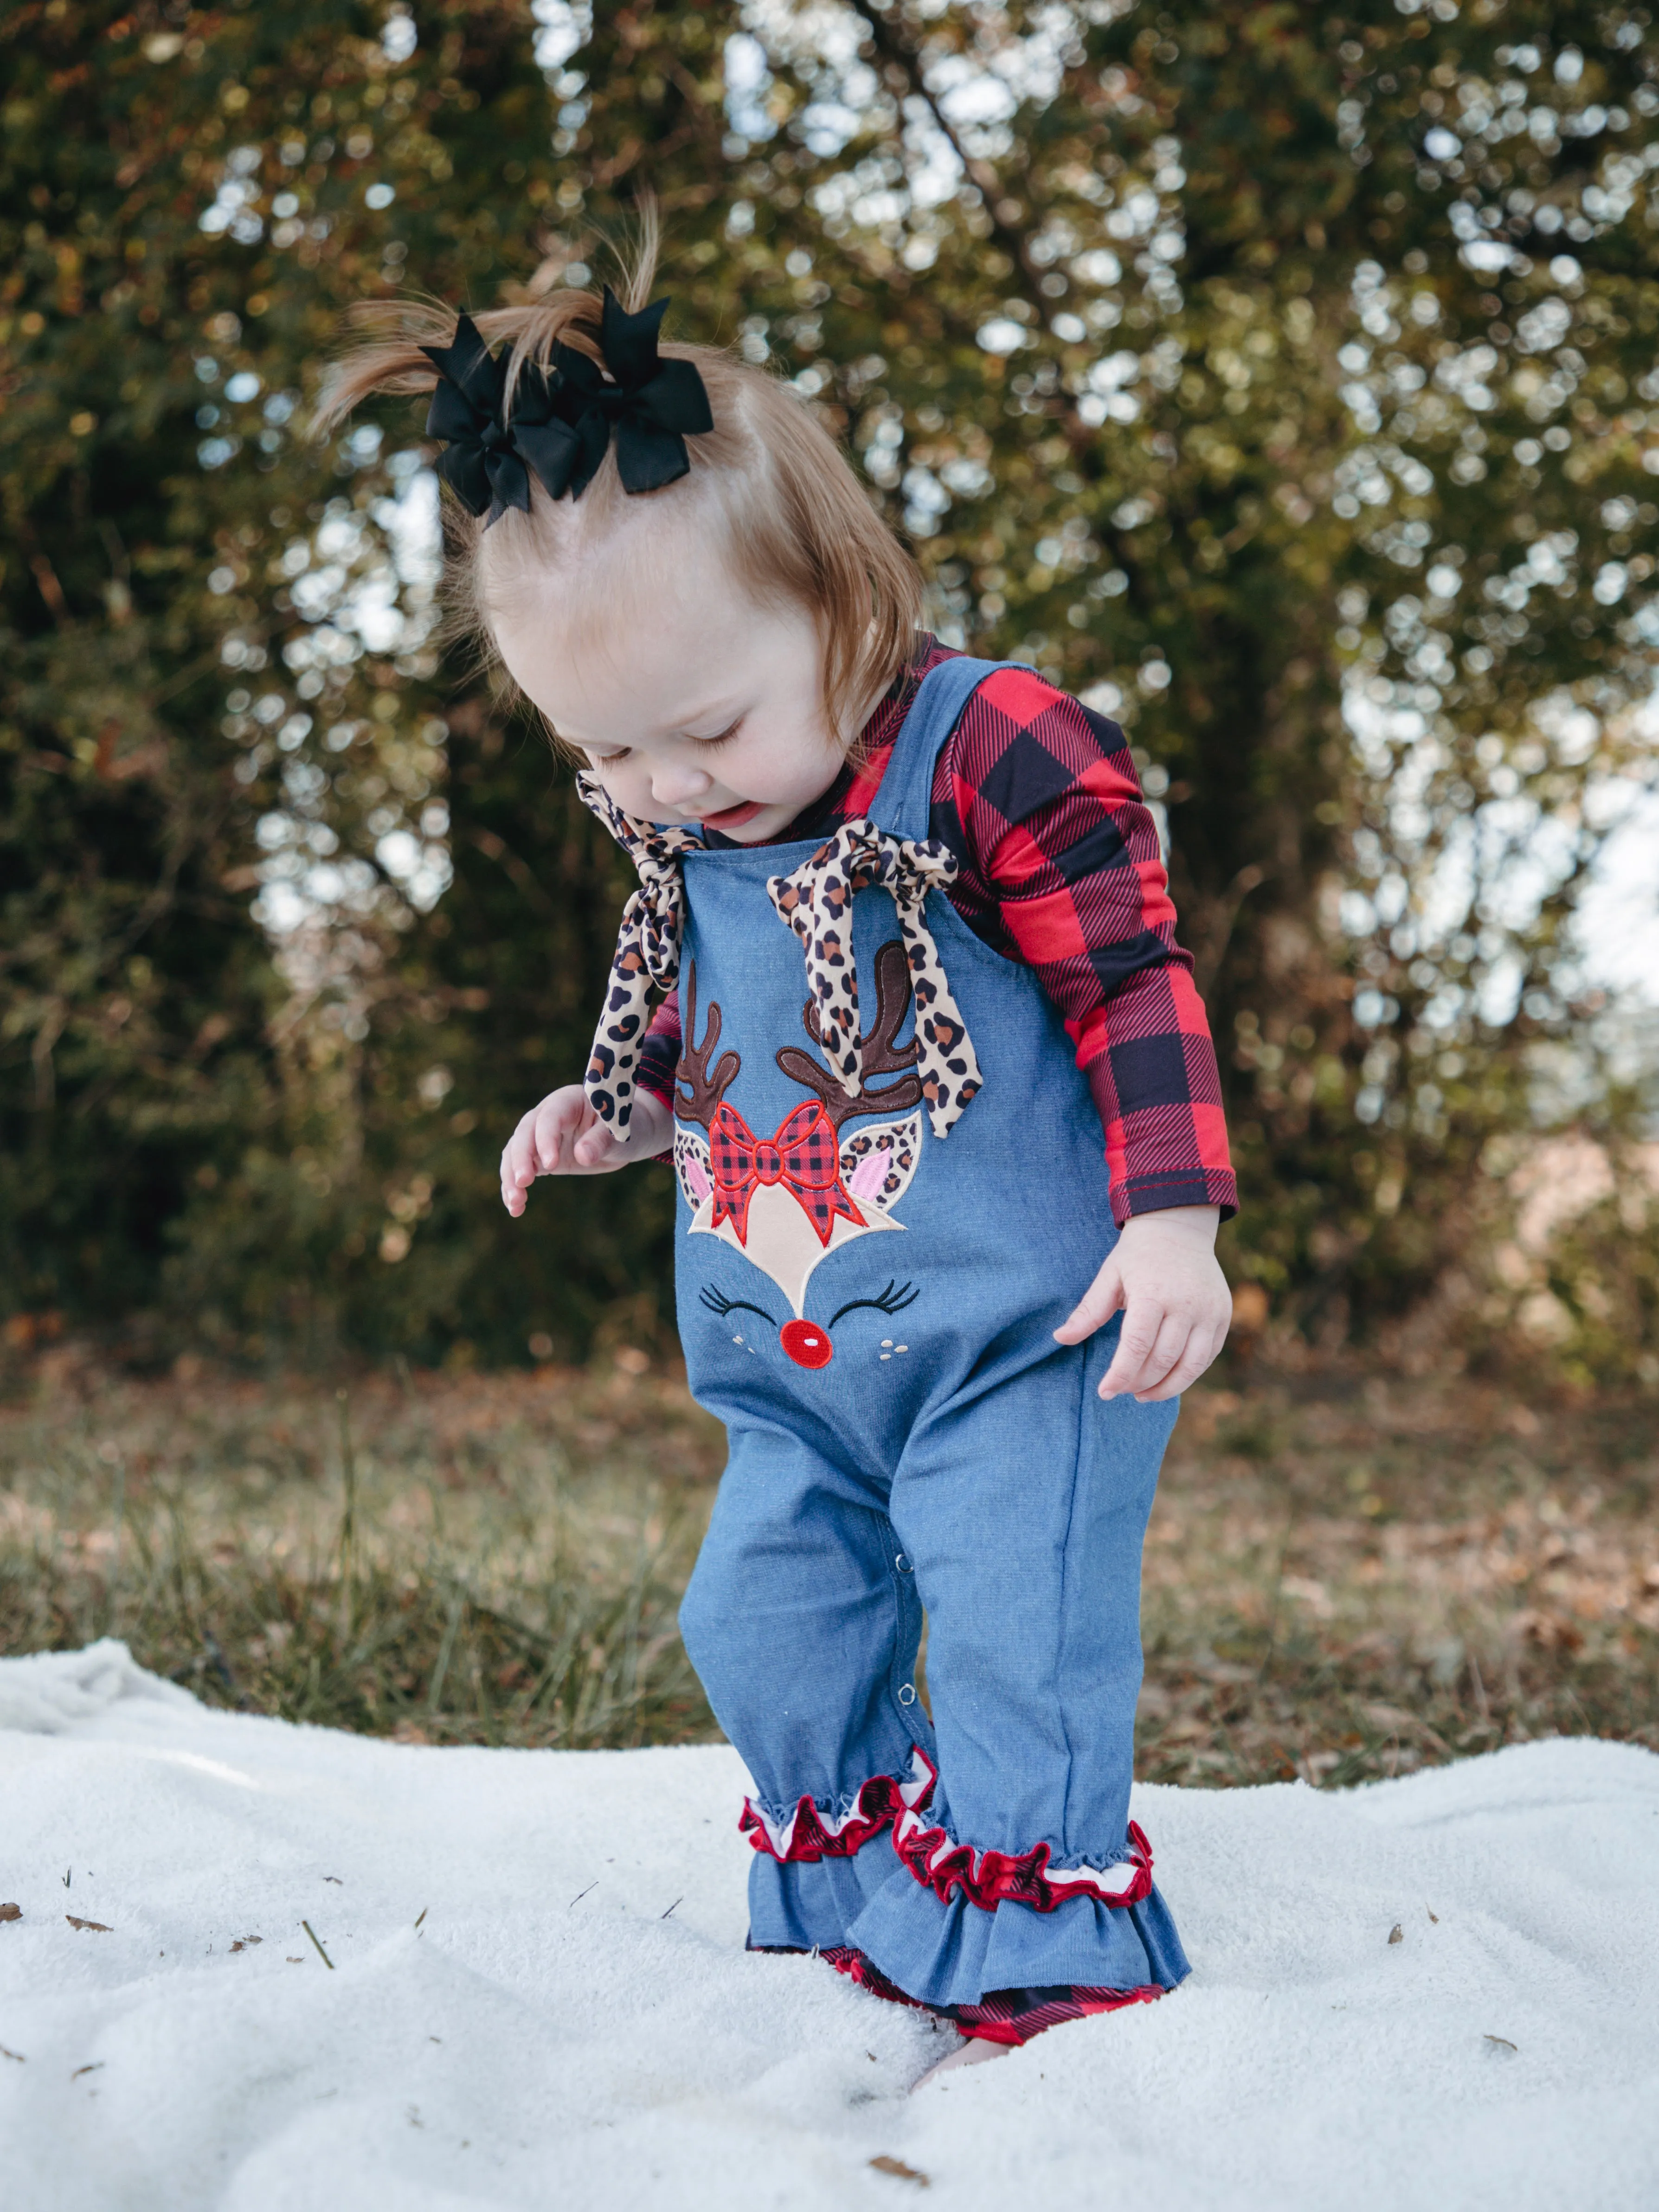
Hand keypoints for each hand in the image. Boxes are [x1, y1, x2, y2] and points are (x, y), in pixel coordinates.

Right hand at [500, 1085, 671, 1215]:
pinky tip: (516, 1209)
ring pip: (515, 1152)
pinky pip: (519, 1168)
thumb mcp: (620, 1133)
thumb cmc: (624, 1127)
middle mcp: (547, 1115)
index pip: (550, 1117)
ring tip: (515, 1203)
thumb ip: (602, 1141)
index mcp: (569, 1101)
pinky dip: (514, 1187)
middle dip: (521, 1158)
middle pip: (525, 1133)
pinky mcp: (538, 1156)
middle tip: (523, 1183)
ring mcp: (539, 1136)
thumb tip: (583, 1156)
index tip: (551, 1166)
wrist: (624, 1135)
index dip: (547, 1139)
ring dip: (511, 1177)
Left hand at [1053, 1205, 1230, 1401]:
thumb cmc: (1137, 1255)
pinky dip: (1188, 1375)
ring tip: (1143, 1394)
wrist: (1179, 1228)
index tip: (1105, 1392)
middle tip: (1122, 1389)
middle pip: (1162, 1360)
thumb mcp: (1109, 1276)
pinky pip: (1207, 1357)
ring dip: (1165, 1388)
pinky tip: (1167, 1379)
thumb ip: (1088, 1311)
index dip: (1120, 1375)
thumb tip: (1059, 1338)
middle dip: (1139, 1383)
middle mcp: (1186, 1304)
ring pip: (1190, 1366)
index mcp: (1152, 1293)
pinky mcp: (1223, 1316)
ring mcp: (1210, 1311)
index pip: (1136, 1346)